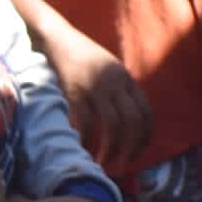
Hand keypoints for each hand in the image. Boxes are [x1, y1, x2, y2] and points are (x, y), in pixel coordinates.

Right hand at [33, 16, 151, 173]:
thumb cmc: (79, 56)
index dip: (144, 137)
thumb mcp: (107, 70)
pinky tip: (84, 148)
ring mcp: (96, 85)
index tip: (137, 153)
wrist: (55, 37)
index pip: (146, 113)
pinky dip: (88, 140)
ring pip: (113, 125)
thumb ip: (119, 90)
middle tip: (122, 164)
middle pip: (133, 121)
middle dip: (130, 148)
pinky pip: (87, 122)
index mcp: (126, 78)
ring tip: (103, 162)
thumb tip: (127, 121)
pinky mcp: (75, 90)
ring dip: (111, 148)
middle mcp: (115, 82)